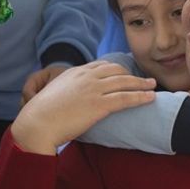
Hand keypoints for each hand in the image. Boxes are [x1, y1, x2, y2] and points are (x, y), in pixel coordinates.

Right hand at [12, 62, 154, 154]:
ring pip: (124, 82)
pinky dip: (140, 97)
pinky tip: (150, 98)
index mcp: (74, 73)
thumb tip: (70, 101)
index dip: (116, 69)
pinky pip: (125, 98)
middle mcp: (86, 77)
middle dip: (132, 74)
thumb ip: (65, 92)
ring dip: (141, 83)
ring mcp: (93, 90)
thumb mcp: (53, 94)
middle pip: (116, 70)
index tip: (125, 73)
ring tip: (152, 86)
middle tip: (144, 79)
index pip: (101, 66)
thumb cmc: (41, 114)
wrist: (37, 123)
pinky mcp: (99, 105)